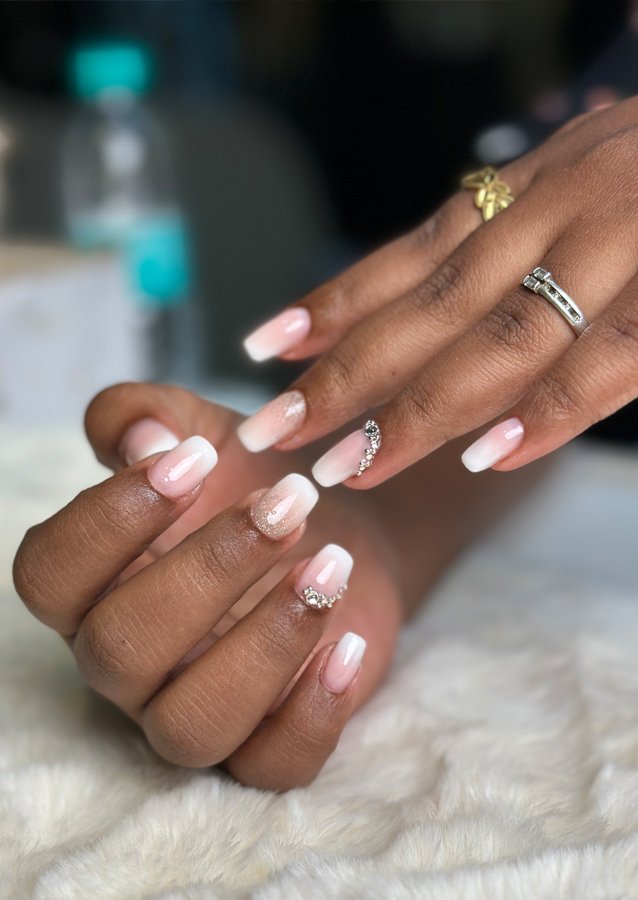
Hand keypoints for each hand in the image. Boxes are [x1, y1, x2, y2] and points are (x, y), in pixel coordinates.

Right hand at [13, 383, 400, 790]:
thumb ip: (146, 414)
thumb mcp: (201, 427)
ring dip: (266, 642)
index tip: (196, 456)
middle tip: (289, 503)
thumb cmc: (251, 478)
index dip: (109, 518)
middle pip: (121, 649)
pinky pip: (272, 767)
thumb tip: (142, 437)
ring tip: (330, 565)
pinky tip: (348, 641)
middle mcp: (130, 659)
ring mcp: (195, 707)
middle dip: (208, 569)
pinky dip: (313, 713)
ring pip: (190, 724)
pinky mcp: (267, 740)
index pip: (49, 575)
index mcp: (96, 584)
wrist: (340, 522)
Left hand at [239, 98, 637, 486]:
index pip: (411, 255)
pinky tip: (491, 455)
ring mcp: (619, 236)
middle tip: (279, 434)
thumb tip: (424, 315)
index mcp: (525, 188)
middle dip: (351, 375)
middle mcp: (557, 206)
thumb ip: (505, 242)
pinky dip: (553, 406)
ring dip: (424, 407)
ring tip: (356, 465)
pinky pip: (618, 351)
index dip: (335, 304)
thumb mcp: (571, 185)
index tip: (263, 348)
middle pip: (434, 305)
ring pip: (505, 334)